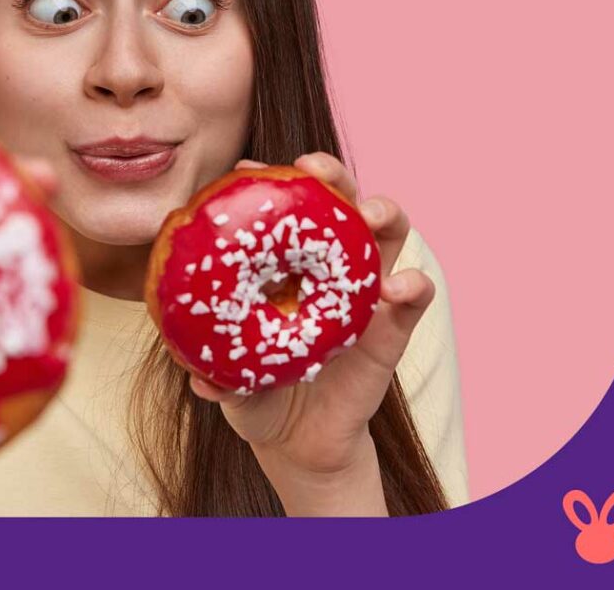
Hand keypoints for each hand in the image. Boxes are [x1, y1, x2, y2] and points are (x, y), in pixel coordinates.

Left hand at [189, 153, 434, 482]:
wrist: (296, 443)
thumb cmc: (255, 394)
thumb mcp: (229, 381)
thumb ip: (217, 376)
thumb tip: (199, 381)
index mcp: (282, 266)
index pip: (282, 209)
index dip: (268, 182)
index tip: (245, 169)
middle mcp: (326, 268)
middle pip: (340, 201)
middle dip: (332, 174)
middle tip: (314, 169)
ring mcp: (364, 292)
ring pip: (387, 233)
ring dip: (384, 211)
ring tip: (369, 215)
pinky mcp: (393, 328)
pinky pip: (414, 297)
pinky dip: (413, 285)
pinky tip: (398, 287)